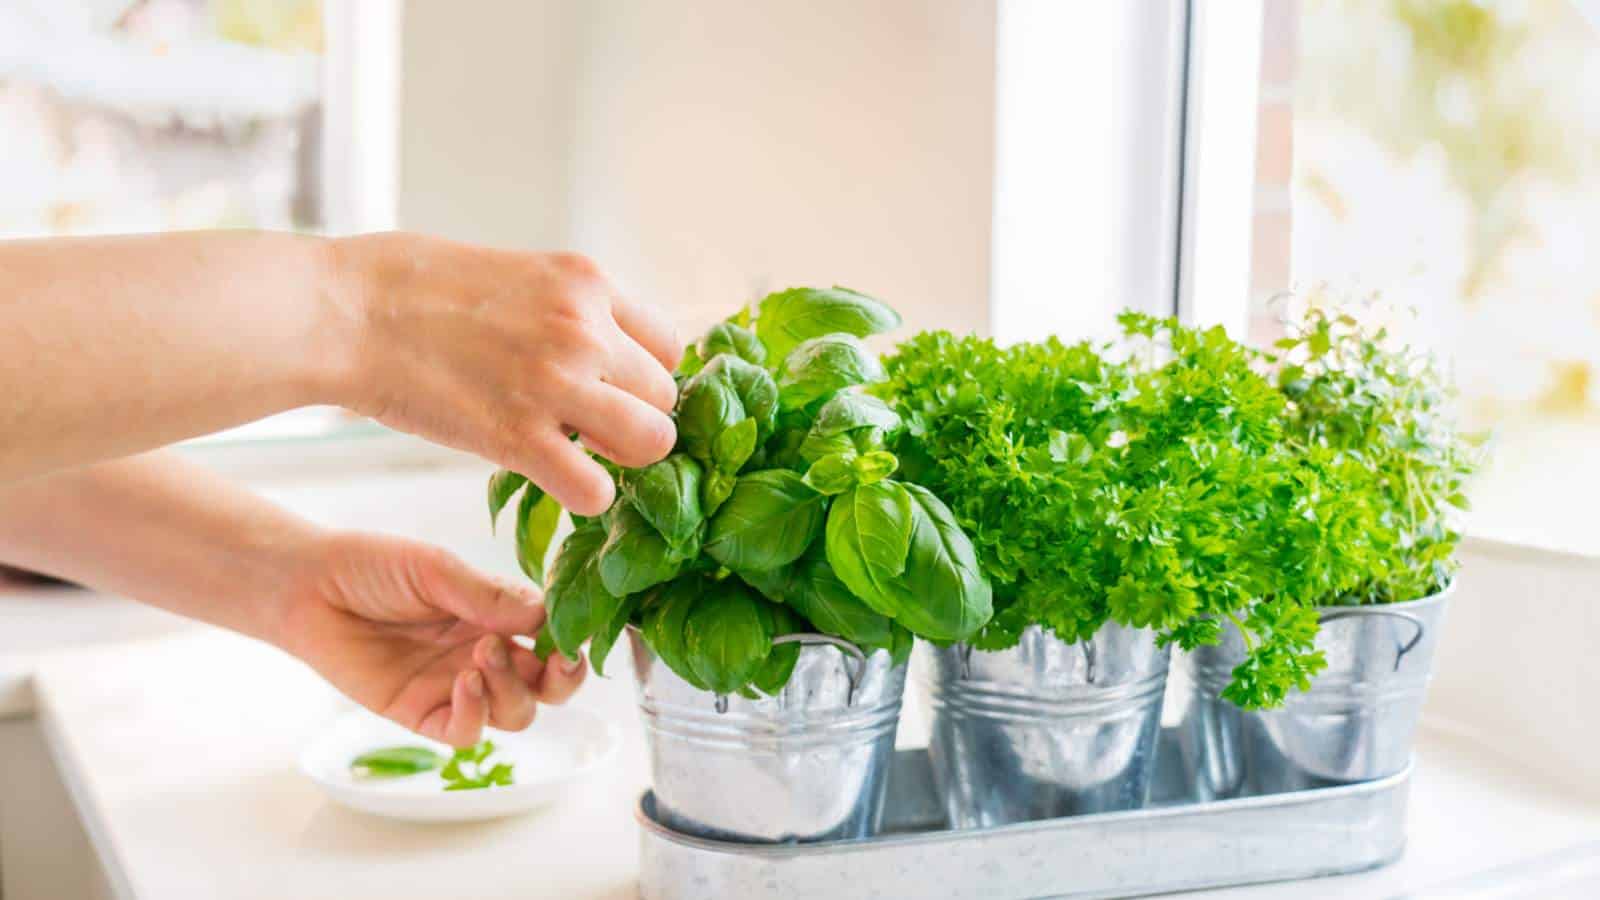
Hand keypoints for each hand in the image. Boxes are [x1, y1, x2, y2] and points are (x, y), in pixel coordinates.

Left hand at [274, 531, 585, 746]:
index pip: (554, 637)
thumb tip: (546, 613)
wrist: (309, 587)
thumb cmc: (372, 567)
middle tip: (554, 658)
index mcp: (497, 615)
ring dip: (512, 688)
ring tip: (483, 654)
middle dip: (562, 678)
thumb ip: (490, 594)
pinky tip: (464, 683)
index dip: (571, 640)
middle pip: (547, 687)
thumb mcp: (437, 569)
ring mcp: (454, 687)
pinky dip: (475, 715)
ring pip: (515, 713)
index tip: (573, 631)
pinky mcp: (420, 713)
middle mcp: (484, 654)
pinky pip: (465, 733)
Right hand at [328, 233, 681, 515]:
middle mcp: (585, 329)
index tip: (612, 392)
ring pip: (653, 442)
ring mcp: (556, 382)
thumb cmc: (410, 286)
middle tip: (591, 430)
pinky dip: (584, 496)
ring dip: (623, 459)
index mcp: (586, 282)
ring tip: (581, 455)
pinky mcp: (518, 436)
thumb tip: (590, 345)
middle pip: (665, 397)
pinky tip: (554, 481)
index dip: (644, 378)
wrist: (345, 311)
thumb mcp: (514, 272)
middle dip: (635, 419)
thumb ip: (564, 309)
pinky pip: (596, 489)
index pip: (669, 345)